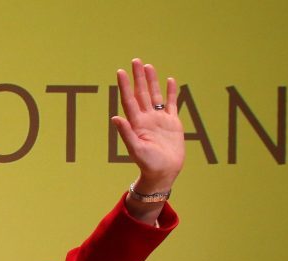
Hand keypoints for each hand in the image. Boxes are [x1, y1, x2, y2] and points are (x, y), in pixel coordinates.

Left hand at [111, 59, 184, 193]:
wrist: (164, 173)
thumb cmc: (148, 164)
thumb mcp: (136, 149)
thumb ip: (126, 133)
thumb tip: (115, 117)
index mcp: (137, 123)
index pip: (129, 100)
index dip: (125, 86)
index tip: (121, 71)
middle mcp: (147, 118)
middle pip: (142, 93)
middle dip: (139, 78)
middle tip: (135, 61)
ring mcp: (159, 119)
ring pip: (156, 95)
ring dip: (152, 81)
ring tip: (148, 66)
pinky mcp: (172, 123)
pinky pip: (171, 104)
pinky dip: (171, 92)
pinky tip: (169, 80)